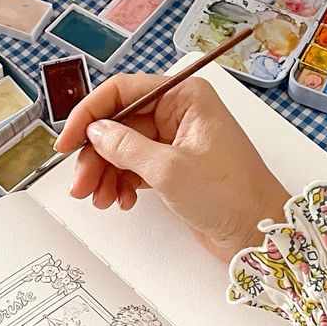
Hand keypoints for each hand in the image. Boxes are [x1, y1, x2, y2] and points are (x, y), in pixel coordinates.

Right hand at [53, 74, 288, 261]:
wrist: (259, 234)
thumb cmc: (231, 195)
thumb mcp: (169, 170)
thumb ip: (126, 148)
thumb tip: (95, 133)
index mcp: (184, 97)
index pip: (123, 91)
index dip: (89, 114)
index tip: (67, 142)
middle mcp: (179, 113)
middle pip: (119, 124)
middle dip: (96, 155)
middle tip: (81, 184)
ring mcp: (176, 141)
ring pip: (123, 149)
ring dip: (105, 173)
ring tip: (99, 199)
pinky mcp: (174, 167)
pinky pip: (135, 167)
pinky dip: (121, 183)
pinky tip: (120, 201)